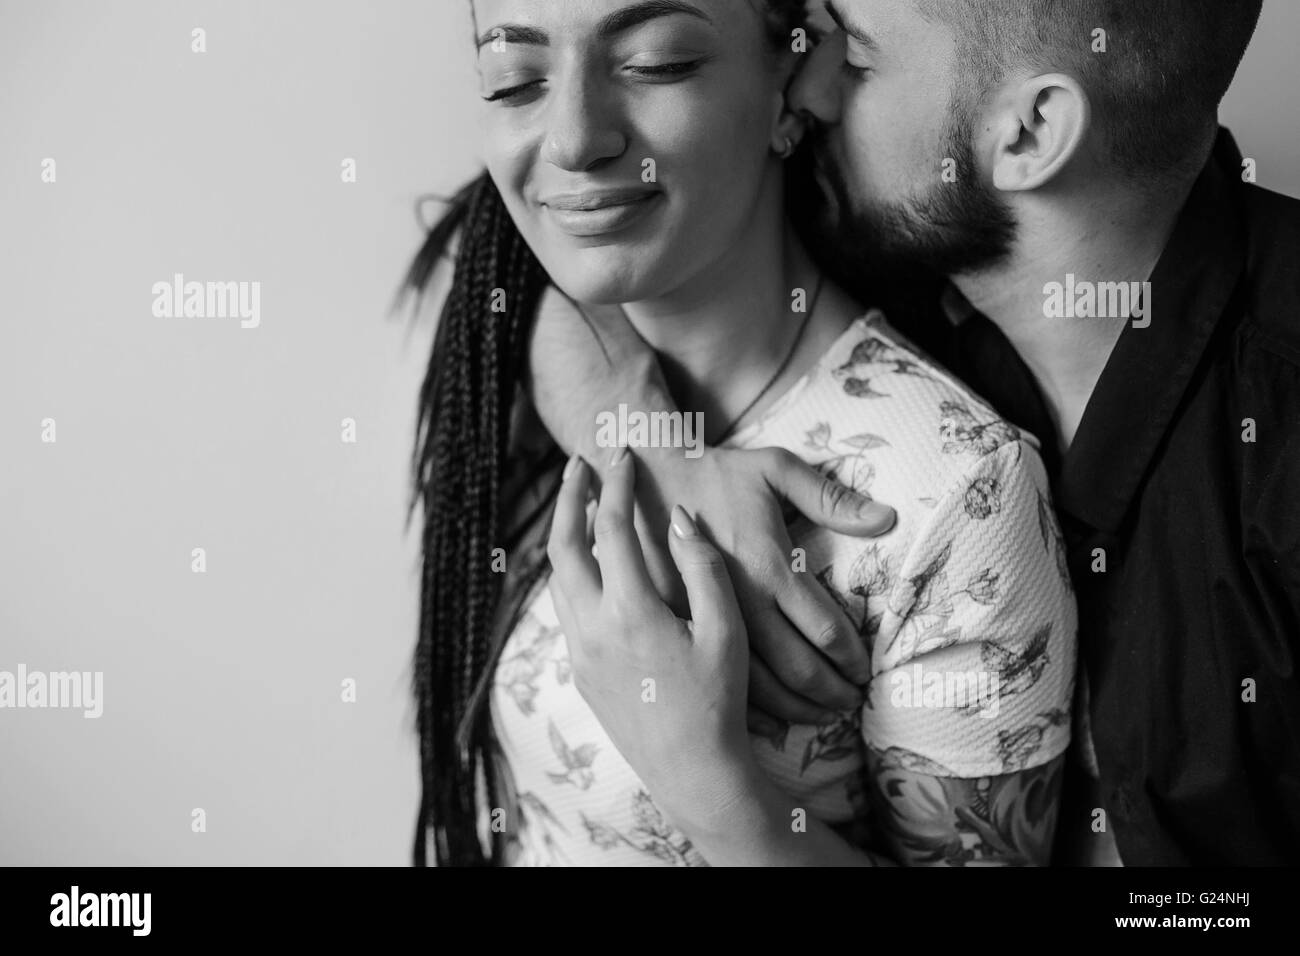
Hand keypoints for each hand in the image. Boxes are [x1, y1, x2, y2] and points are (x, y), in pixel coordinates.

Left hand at [546, 447, 757, 826]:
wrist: (692, 773)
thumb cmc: (718, 703)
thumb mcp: (727, 632)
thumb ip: (704, 569)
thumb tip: (682, 521)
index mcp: (629, 612)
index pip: (611, 530)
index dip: (616, 486)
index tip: (623, 455)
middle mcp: (592, 629)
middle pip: (562, 546)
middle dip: (569, 498)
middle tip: (580, 462)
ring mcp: (580, 653)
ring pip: (558, 578)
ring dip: (567, 536)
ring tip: (584, 506)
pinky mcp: (580, 673)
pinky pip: (566, 608)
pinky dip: (573, 573)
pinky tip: (592, 566)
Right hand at [643, 445, 894, 732]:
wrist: (642, 479)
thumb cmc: (715, 472)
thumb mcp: (774, 469)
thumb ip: (831, 498)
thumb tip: (888, 519)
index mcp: (767, 564)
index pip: (825, 629)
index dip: (852, 658)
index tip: (865, 671)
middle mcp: (740, 601)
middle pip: (798, 668)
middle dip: (832, 692)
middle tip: (853, 702)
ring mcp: (705, 621)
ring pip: (760, 686)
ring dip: (798, 708)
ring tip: (823, 716)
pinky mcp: (679, 628)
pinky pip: (717, 679)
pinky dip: (753, 711)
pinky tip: (773, 722)